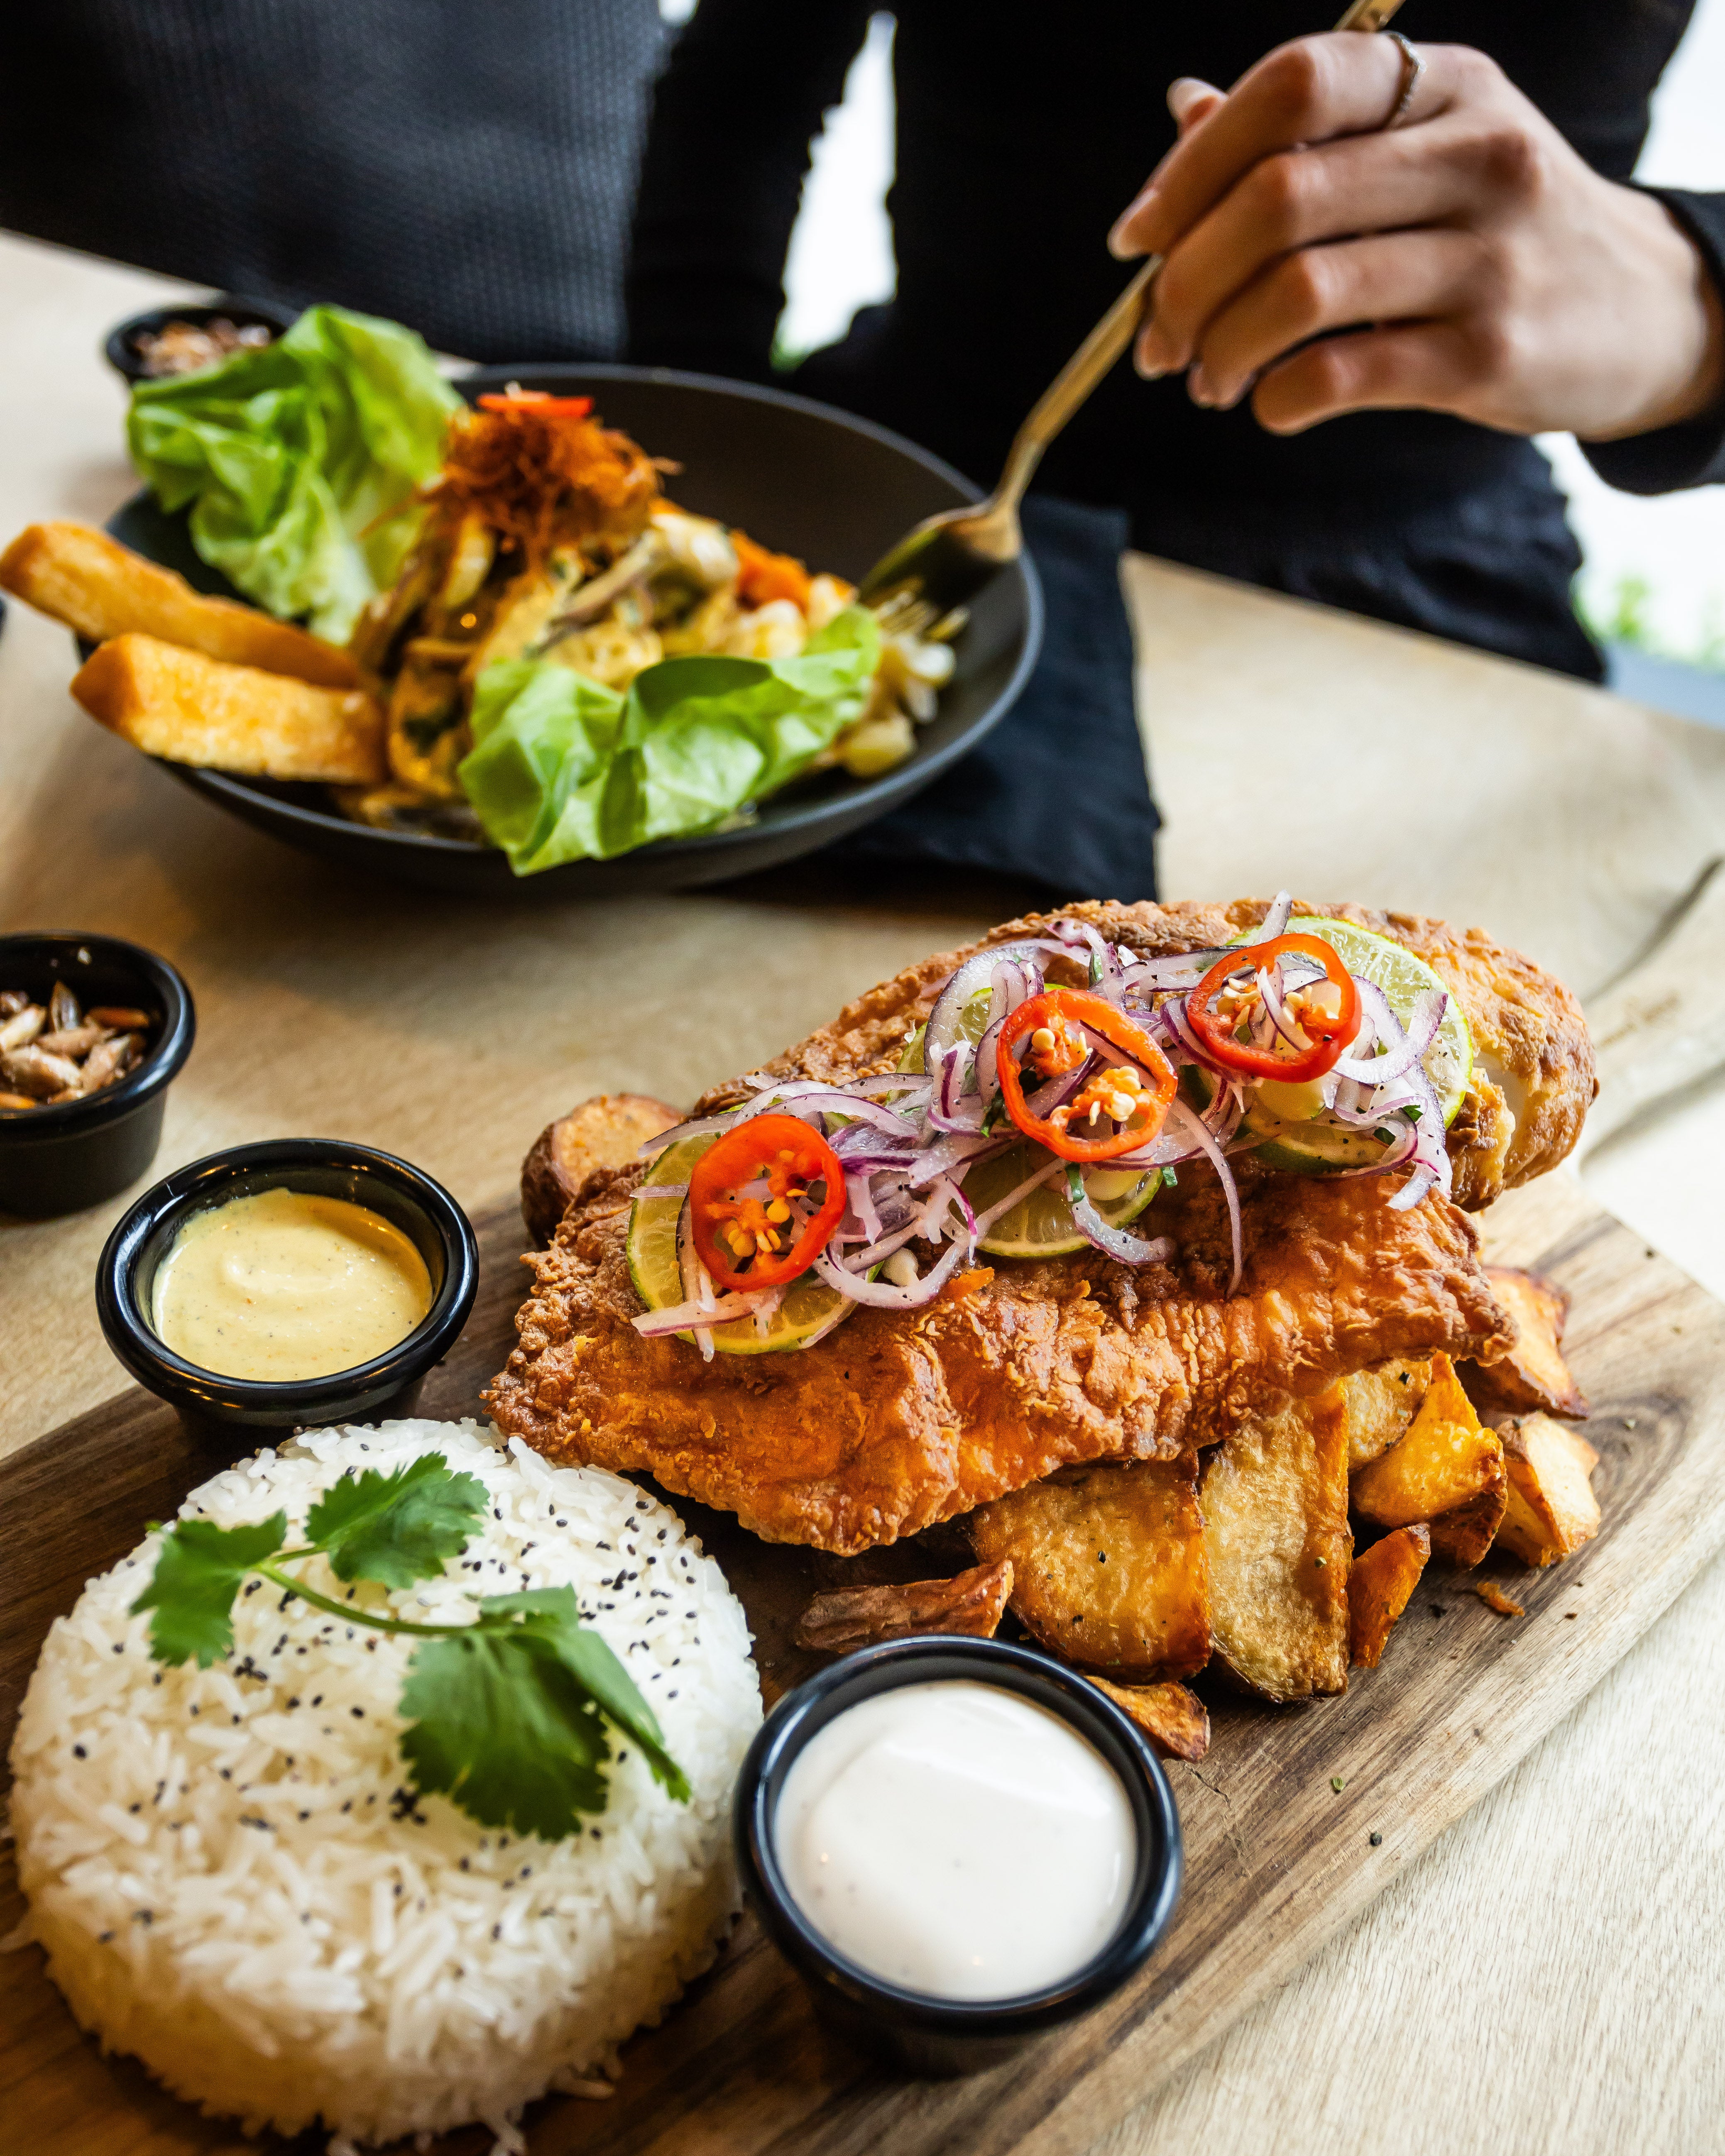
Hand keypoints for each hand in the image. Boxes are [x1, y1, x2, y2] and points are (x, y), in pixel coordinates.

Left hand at [1107, 33, 1723, 442]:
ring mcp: (1490, 255)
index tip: (1136, 238)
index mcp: (1443, 85)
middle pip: (1279, 198)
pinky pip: (1341, 373)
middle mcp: (1474, 154)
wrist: (1640, 309)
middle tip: (1157, 337)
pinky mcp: (1490, 353)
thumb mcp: (1424, 150)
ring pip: (1300, 291)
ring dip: (1221, 347)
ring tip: (1205, 380)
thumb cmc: (1498, 228)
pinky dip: (1277, 398)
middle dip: (1185, 279)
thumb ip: (1308, 136)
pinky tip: (1268, 405)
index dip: (1191, 165)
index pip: (1293, 87)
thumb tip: (1185, 113)